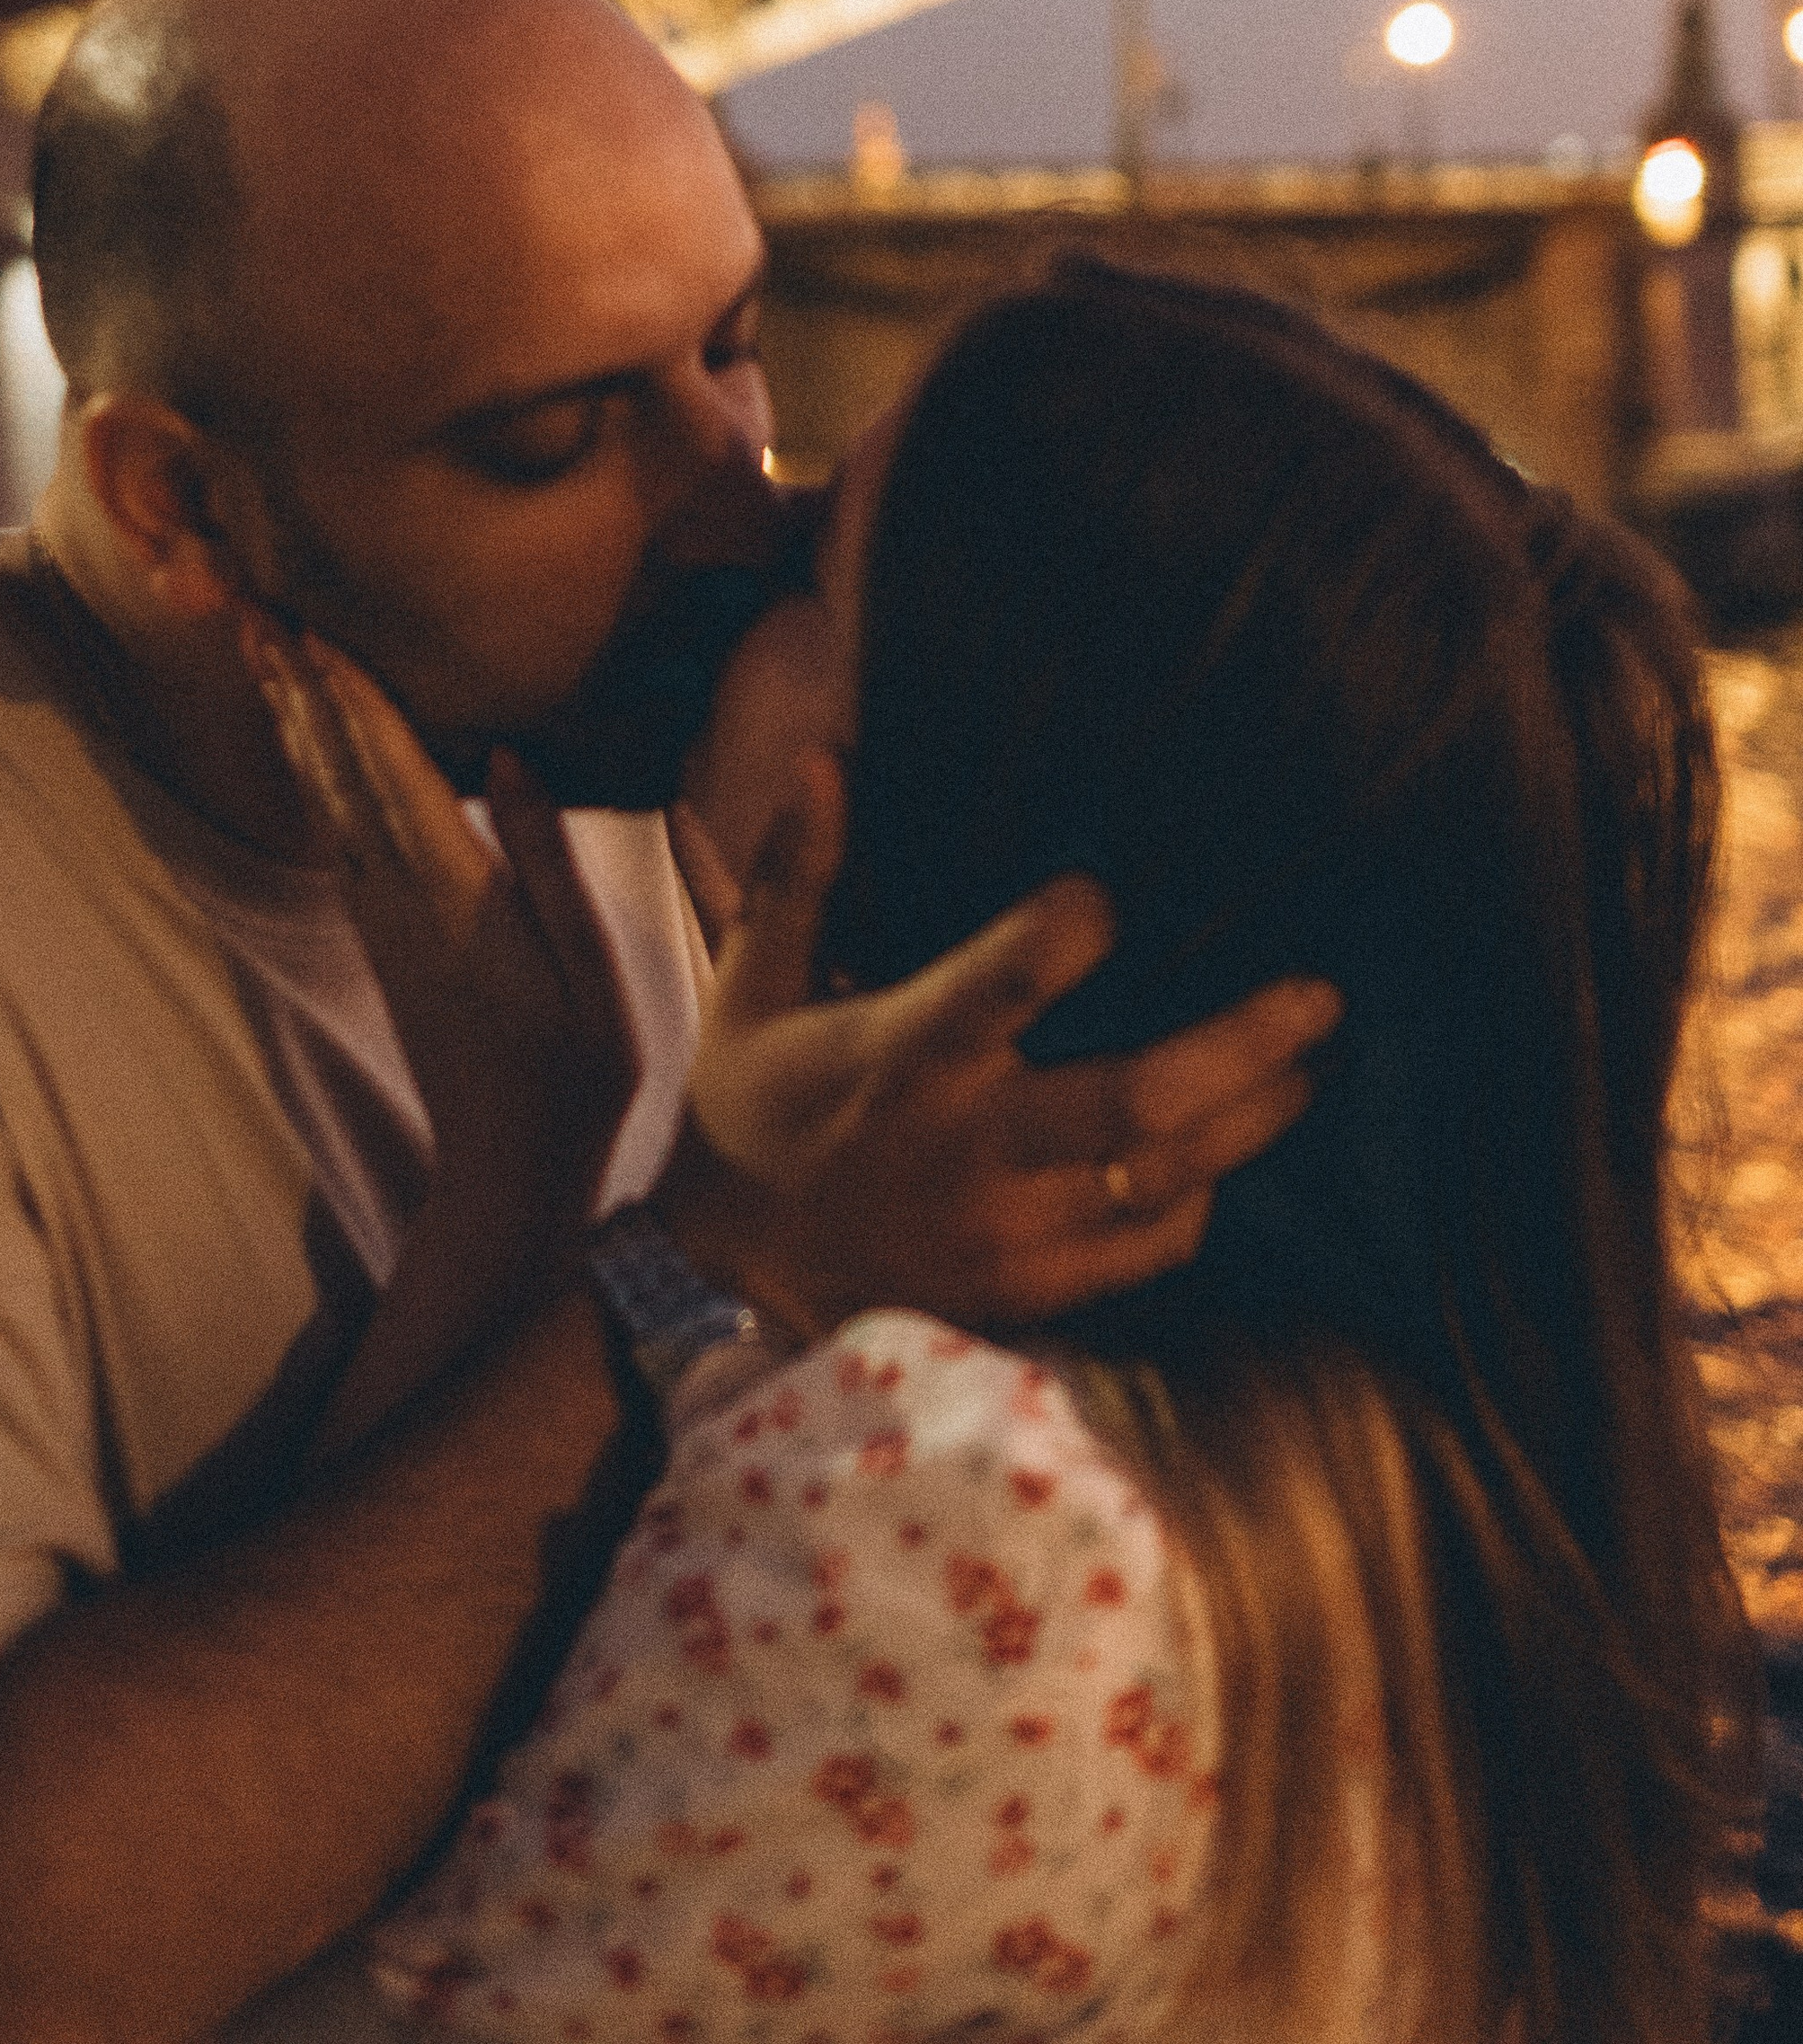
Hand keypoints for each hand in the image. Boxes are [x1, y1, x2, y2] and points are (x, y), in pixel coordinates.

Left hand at [242, 618, 641, 1394]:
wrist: (508, 1171)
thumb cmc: (574, 1073)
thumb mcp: (588, 970)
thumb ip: (545, 862)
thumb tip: (505, 759)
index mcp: (455, 898)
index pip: (391, 775)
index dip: (351, 700)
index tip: (313, 629)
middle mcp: (400, 902)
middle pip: (336, 776)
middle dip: (299, 692)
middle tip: (255, 611)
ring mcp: (383, 923)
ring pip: (324, 801)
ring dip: (295, 724)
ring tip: (265, 656)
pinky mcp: (383, 940)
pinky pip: (336, 833)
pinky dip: (315, 775)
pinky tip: (308, 746)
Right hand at [656, 755, 1339, 1339]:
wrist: (728, 1280)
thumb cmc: (749, 1110)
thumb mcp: (752, 983)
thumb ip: (798, 872)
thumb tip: (827, 757)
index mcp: (903, 1057)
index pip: (1002, 985)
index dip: (1067, 931)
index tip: (1106, 893)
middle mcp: (968, 1146)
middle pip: (1134, 1101)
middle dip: (1240, 1046)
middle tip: (1318, 995)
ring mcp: (1008, 1231)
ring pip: (1162, 1179)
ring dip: (1249, 1120)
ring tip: (1308, 1065)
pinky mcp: (1028, 1289)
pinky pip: (1147, 1248)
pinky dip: (1197, 1199)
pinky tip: (1223, 1151)